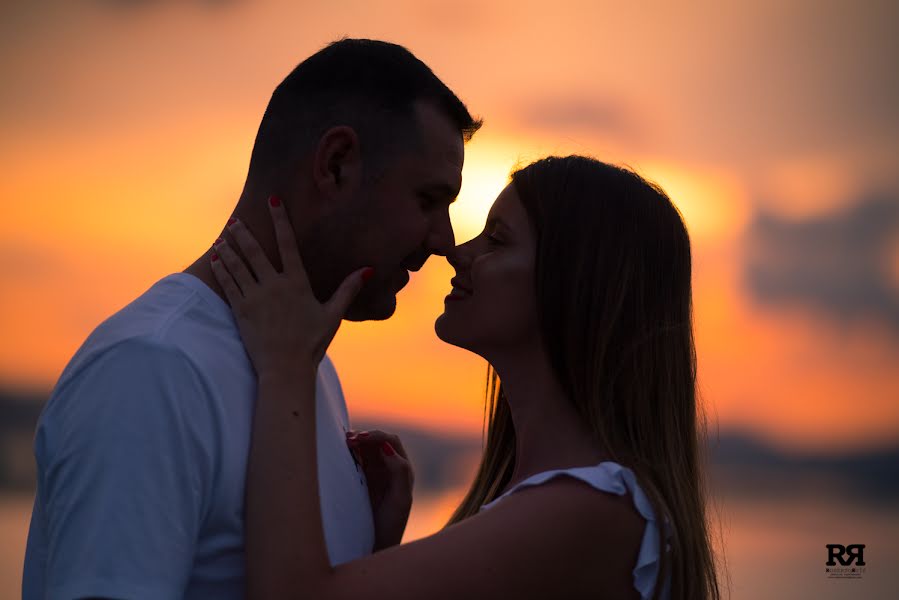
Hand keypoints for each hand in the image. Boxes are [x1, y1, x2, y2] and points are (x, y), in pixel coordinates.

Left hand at [209, 197, 371, 374]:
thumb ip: (348, 289)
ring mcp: (255, 298)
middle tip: (236, 220)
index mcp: (296, 283)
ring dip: (229, 249)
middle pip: (255, 251)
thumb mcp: (332, 314)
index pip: (288, 243)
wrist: (285, 368)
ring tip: (223, 238)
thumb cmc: (312, 343)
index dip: (280, 220)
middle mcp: (273, 285)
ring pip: (238, 266)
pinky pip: (228, 285)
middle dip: (244, 233)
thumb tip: (367, 270)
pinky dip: (222, 270)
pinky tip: (217, 261)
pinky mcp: (241, 311)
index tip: (273, 201)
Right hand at [347, 429, 414, 549]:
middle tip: (348, 439)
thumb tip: (387, 447)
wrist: (378, 544)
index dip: (377, 437)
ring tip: (344, 442)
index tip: (361, 438)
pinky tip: (343, 452)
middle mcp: (390, 468)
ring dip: (356, 443)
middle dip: (365, 437)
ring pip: (366, 450)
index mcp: (402, 469)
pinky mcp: (362, 481)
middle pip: (378, 442)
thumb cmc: (392, 523)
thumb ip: (399, 471)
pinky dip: (350, 453)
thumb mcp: (401, 499)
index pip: (391, 443)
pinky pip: (357, 461)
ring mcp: (375, 474)